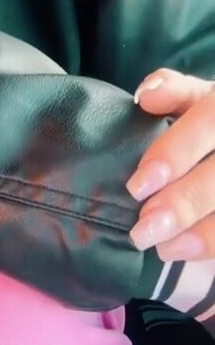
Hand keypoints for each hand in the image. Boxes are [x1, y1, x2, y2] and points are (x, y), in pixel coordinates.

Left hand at [126, 69, 214, 261]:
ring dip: (202, 233)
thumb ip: (175, 92)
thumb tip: (145, 96)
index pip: (207, 123)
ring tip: (163, 248)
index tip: (138, 185)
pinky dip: (213, 241)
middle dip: (184, 203)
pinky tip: (187, 252)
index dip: (174, 154)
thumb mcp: (202, 96)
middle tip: (144, 229)